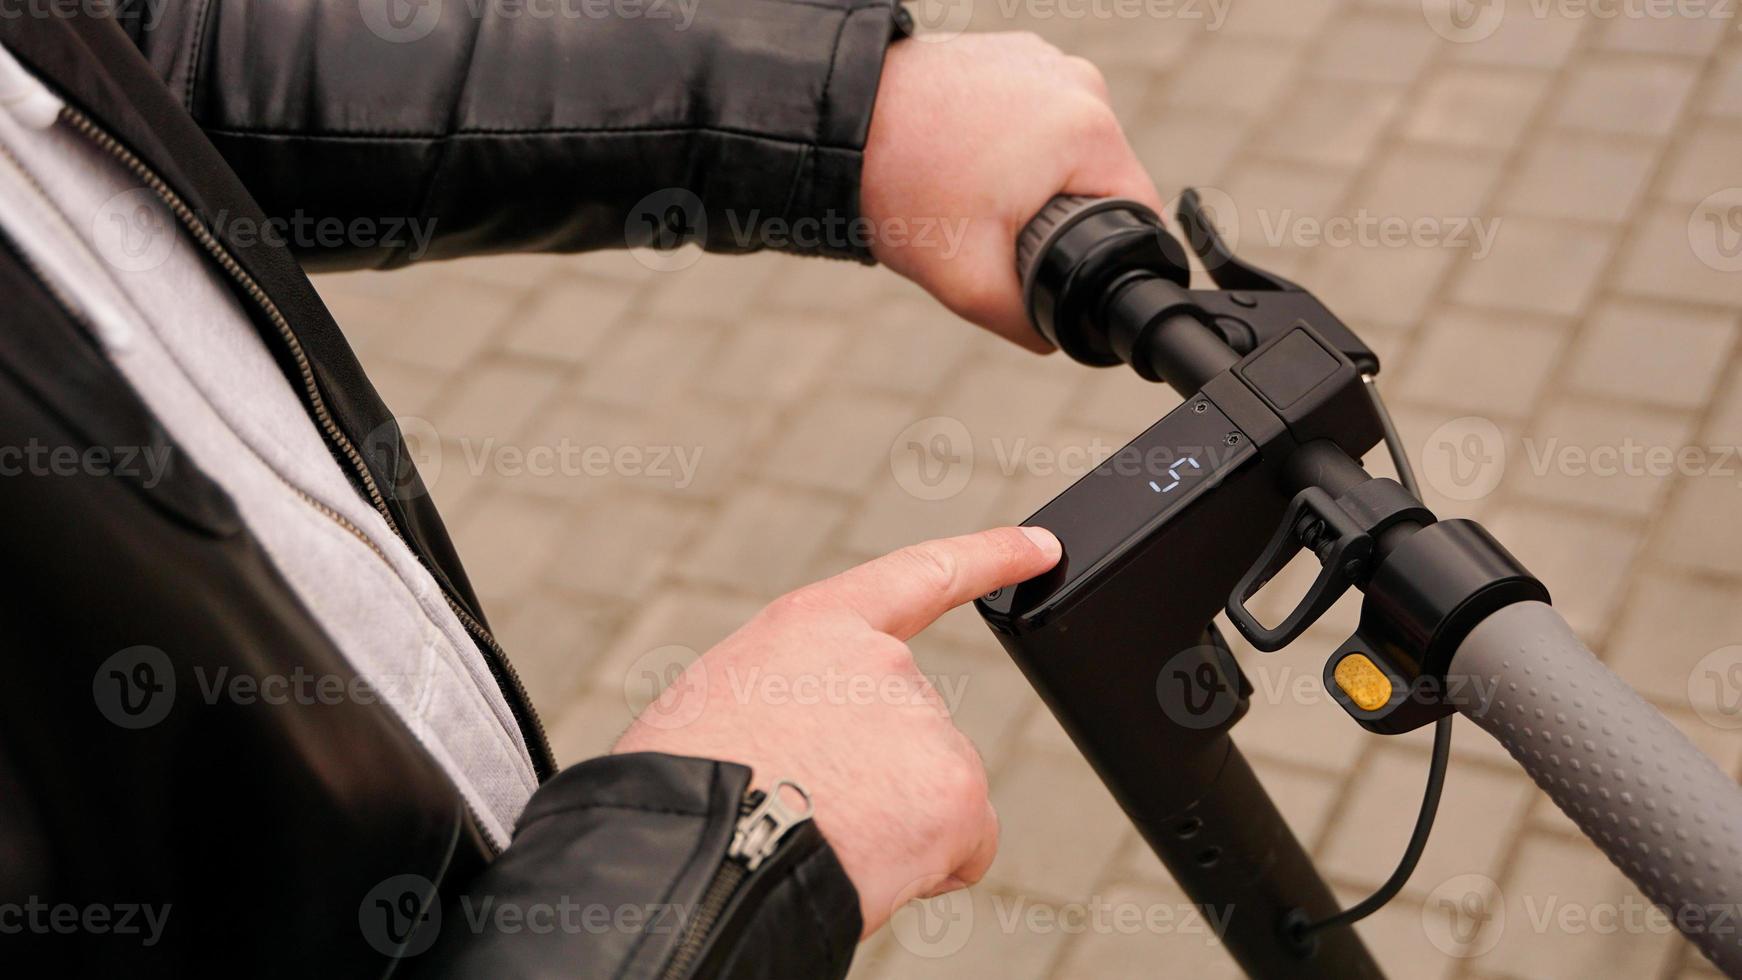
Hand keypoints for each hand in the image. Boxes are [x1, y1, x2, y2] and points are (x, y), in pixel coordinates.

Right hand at [613, 526, 1062, 937]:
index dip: (986, 557)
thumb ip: (798, 704)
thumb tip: (828, 760)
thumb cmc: (685, 798)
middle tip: (808, 809)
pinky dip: (924, 870)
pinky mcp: (957, 789)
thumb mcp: (724, 712)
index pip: (917, 578)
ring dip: (890, 827)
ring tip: (818, 838)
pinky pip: (961, 847)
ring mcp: (923, 722)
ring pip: (930, 795)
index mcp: (812, 630)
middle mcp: (880, 661)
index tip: (1040, 544)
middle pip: (912, 731)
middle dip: (877, 779)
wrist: (697, 857)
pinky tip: (867, 868)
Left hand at [861, 33, 1162, 350]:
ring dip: (1034, 178)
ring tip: (973, 189)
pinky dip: (1010, 142)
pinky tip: (964, 156)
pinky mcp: (1016, 54)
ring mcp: (1046, 62)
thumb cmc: (900, 187)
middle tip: (996, 226)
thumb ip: (1026, 322)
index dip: (1106, 256)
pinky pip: (1036, 115)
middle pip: (1102, 179)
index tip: (1057, 263)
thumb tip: (1056, 334)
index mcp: (1089, 132)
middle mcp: (1080, 85)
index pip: (1138, 213)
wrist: (840, 123)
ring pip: (1067, 148)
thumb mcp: (969, 281)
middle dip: (1061, 215)